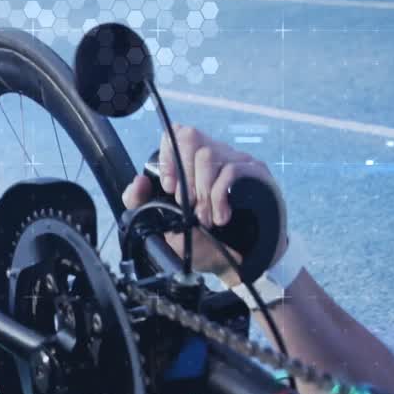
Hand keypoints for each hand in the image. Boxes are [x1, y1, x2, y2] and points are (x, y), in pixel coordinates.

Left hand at [120, 124, 287, 285]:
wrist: (232, 260)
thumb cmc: (198, 238)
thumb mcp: (161, 222)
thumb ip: (140, 203)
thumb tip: (138, 182)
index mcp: (189, 160)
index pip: (175, 133)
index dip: (168, 155)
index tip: (168, 186)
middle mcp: (213, 153)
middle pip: (190, 137)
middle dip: (183, 176)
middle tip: (186, 205)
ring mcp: (235, 159)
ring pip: (208, 155)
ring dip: (201, 192)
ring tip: (204, 218)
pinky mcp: (255, 172)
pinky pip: (231, 170)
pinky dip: (219, 197)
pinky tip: (220, 216)